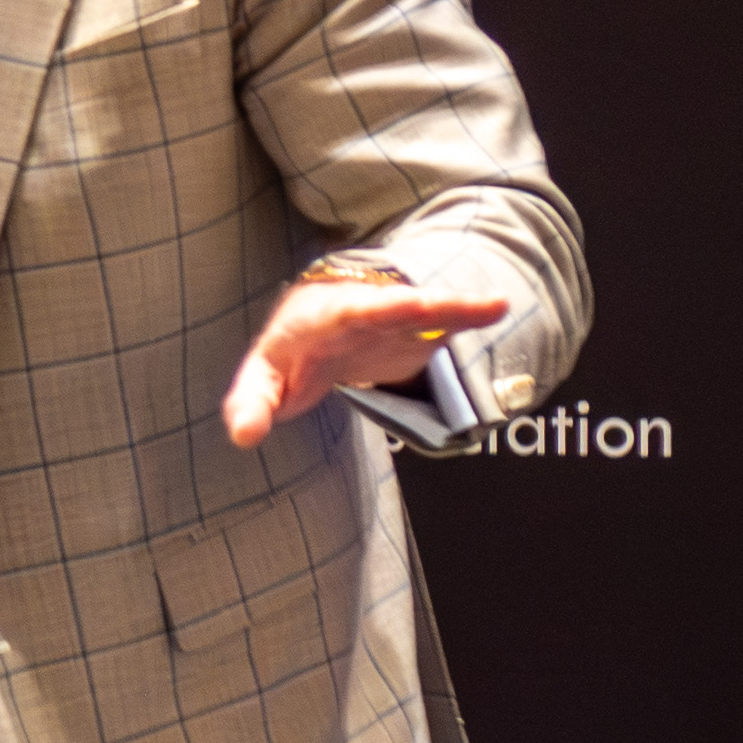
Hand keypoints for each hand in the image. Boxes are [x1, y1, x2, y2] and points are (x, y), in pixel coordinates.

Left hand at [223, 272, 508, 448]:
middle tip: (429, 306)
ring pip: (423, 310)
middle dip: (410, 306)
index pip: (335, 317)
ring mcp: (390, 317)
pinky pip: (444, 321)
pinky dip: (468, 315)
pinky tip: (497, 309)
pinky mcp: (415, 330)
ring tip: (492, 306)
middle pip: (385, 306)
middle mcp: (357, 310)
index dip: (355, 316)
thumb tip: (244, 437)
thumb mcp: (264, 378)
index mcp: (316, 319)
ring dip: (451, 309)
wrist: (320, 326)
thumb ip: (251, 404)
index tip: (383, 313)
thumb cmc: (291, 355)